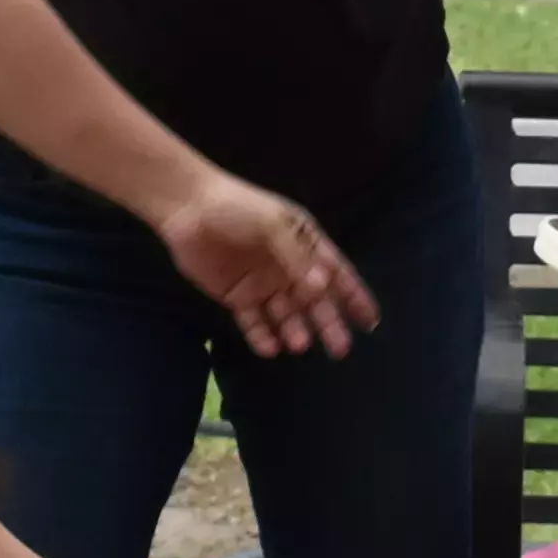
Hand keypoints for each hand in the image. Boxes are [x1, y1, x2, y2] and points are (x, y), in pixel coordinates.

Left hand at [155, 175, 374, 358]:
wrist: (187, 209)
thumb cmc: (237, 208)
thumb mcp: (274, 225)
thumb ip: (298, 257)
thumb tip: (322, 288)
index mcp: (304, 243)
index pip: (337, 273)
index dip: (354, 297)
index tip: (370, 322)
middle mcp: (288, 268)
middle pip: (315, 302)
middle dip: (328, 324)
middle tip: (340, 350)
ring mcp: (263, 284)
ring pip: (286, 316)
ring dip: (295, 331)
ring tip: (298, 343)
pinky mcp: (237, 297)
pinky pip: (255, 322)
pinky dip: (263, 336)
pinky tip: (270, 347)